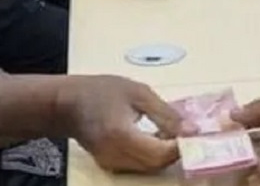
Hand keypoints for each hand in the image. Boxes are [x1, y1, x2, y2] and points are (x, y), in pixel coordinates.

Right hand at [60, 74, 183, 172]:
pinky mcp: (110, 166)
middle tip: (185, 130)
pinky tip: (154, 136)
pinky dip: (152, 155)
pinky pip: (139, 166)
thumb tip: (191, 130)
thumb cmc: (101, 91)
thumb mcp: (137, 92)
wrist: (66, 103)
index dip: (181, 146)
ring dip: (164, 153)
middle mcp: (116, 156)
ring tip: (169, 130)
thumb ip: (165, 113)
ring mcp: (111, 164)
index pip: (160, 153)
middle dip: (175, 150)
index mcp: (122, 135)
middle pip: (156, 165)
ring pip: (149, 168)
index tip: (193, 131)